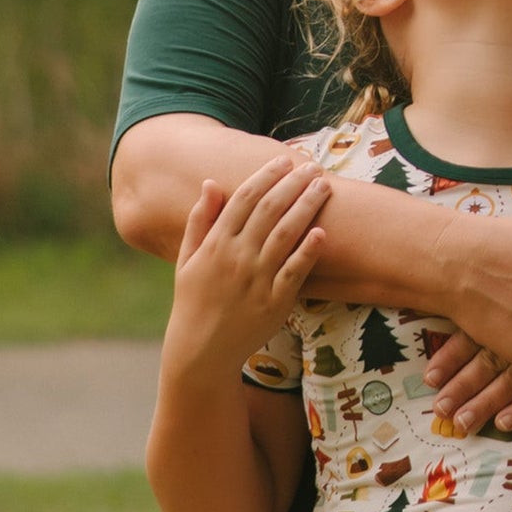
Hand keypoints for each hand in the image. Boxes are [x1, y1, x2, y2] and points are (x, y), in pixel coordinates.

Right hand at [161, 153, 329, 379]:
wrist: (201, 351)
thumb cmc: (194, 300)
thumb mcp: (187, 260)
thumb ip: (199, 220)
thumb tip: (211, 182)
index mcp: (215, 245)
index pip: (244, 199)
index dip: (266, 176)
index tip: (284, 160)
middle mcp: (236, 258)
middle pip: (270, 210)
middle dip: (293, 184)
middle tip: (313, 166)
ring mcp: (257, 280)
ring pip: (286, 234)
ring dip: (307, 206)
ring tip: (324, 186)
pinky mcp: (275, 302)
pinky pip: (295, 271)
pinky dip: (308, 251)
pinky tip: (323, 231)